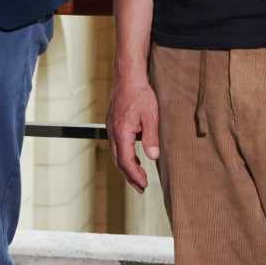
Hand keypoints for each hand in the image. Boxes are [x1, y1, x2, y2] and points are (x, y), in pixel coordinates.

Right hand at [107, 73, 159, 191]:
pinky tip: (135, 157)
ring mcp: (112, 128)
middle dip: (130, 176)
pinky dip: (126, 155)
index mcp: (121, 133)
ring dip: (128, 166)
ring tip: (139, 176)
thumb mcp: (151, 116)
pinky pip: (118, 145)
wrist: (128, 77)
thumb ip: (151, 137)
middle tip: (141, 188)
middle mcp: (113, 133)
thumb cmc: (140, 94)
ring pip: (118, 154)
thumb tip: (153, 157)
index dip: (135, 176)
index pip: (126, 161)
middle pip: (119, 161)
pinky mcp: (114, 124)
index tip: (144, 185)